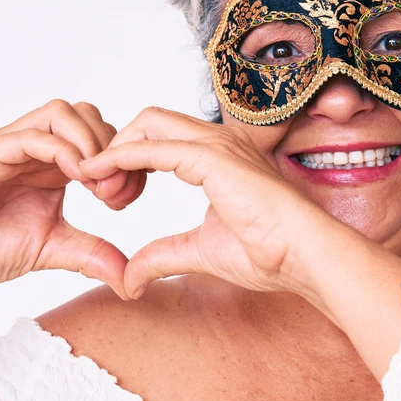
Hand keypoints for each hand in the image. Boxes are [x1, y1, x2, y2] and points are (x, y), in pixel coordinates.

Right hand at [0, 98, 142, 295]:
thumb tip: (131, 278)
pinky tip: (73, 177)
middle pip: (86, 114)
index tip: (125, 198)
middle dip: (110, 148)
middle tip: (112, 191)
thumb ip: (92, 255)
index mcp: (53, 163)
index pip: (101, 136)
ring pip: (60, 113)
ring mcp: (9, 145)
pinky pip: (27, 136)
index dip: (122, 161)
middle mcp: (33, 147)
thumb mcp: (54, 249)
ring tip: (95, 184)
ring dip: (88, 142)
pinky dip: (58, 150)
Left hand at [77, 106, 352, 302]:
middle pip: (149, 121)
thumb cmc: (270, 252)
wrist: (304, 255)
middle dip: (117, 146)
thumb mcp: (199, 252)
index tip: (109, 194)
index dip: (129, 160)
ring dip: (114, 150)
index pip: (161, 138)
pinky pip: (152, 146)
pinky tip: (101, 178)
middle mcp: (217, 142)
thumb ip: (162, 256)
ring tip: (95, 184)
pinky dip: (120, 158)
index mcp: (218, 157)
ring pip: (148, 123)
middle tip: (97, 186)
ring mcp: (217, 145)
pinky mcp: (212, 158)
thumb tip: (130, 279)